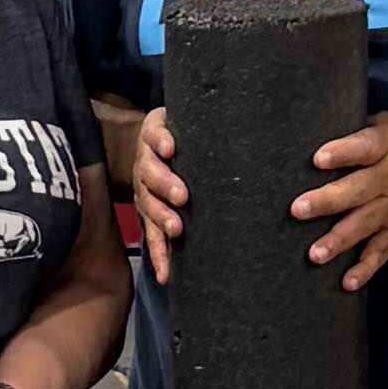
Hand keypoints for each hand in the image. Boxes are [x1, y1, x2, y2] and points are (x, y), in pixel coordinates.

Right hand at [128, 106, 185, 287]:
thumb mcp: (185, 118)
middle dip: (165, 185)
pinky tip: (166, 274)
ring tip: (176, 229)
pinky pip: (152, 237)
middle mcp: (145, 166)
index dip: (160, 141)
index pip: (152, 135)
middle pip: (150, 175)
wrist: (156, 148)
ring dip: (161, 219)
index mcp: (153, 138)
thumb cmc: (182, 134)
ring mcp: (145, 194)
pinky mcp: (149, 217)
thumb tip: (242, 114)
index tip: (169, 147)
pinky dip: (159, 255)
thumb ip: (200, 120)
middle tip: (182, 195)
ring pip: (148, 207)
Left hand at [296, 114, 387, 293]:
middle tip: (298, 209)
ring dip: (338, 241)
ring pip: (364, 225)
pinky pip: (381, 253)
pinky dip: (365, 269)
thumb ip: (362, 129)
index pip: (365, 148)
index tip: (318, 158)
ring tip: (315, 254)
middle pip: (357, 191)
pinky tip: (347, 283)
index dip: (342, 152)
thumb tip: (324, 127)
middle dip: (327, 201)